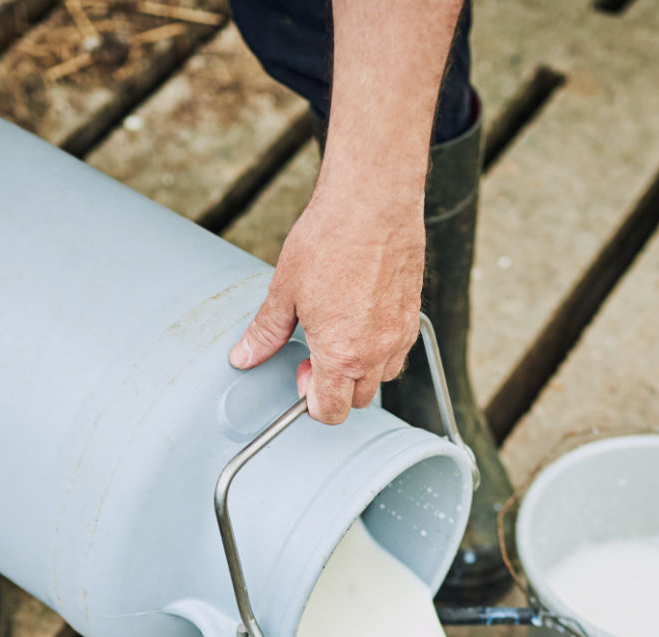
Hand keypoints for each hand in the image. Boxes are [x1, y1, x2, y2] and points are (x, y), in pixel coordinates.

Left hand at [230, 182, 424, 424]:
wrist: (372, 203)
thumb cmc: (330, 240)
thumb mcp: (285, 290)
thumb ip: (266, 332)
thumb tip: (245, 356)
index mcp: (341, 354)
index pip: (330, 411)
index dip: (309, 400)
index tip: (300, 372)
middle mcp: (376, 352)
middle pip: (357, 400)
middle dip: (335, 387)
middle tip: (316, 351)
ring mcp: (399, 335)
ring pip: (382, 377)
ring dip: (360, 370)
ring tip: (341, 334)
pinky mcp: (413, 315)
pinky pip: (399, 350)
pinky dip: (380, 348)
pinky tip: (362, 318)